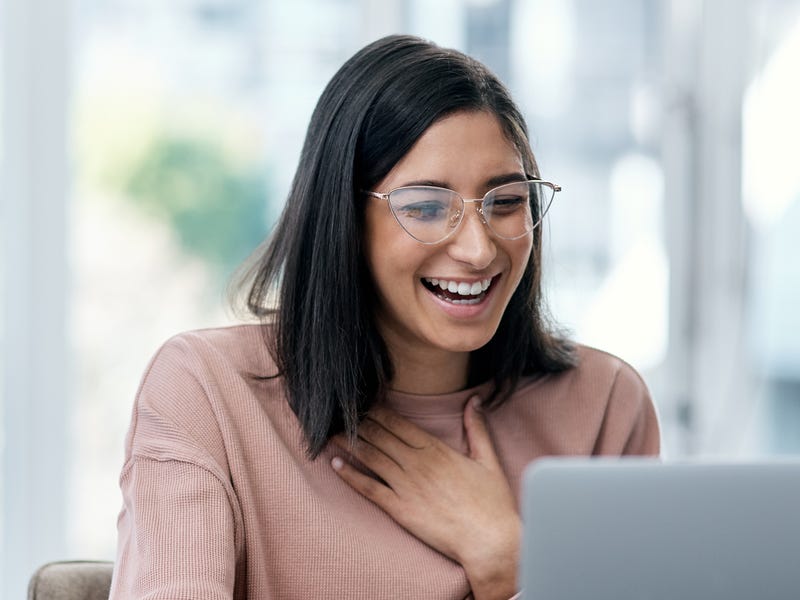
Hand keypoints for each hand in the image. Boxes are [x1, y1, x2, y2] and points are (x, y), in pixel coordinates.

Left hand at [331, 397, 519, 599]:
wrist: (488, 540)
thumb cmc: (491, 502)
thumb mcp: (487, 459)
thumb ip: (476, 427)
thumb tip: (475, 399)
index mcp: (435, 449)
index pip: (398, 423)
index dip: (377, 411)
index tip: (362, 402)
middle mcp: (416, 463)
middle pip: (379, 436)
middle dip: (358, 423)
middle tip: (340, 413)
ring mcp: (406, 486)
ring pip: (370, 457)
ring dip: (349, 443)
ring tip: (331, 432)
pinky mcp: (400, 509)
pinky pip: (369, 488)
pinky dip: (350, 475)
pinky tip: (336, 464)